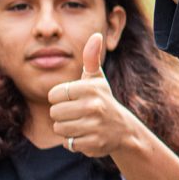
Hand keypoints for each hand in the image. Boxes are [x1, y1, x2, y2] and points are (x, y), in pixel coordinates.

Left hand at [47, 34, 133, 157]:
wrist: (124, 130)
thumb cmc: (103, 100)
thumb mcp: (97, 80)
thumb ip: (91, 58)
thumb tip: (95, 35)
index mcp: (90, 88)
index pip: (54, 95)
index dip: (60, 98)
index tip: (74, 99)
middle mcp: (94, 106)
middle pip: (54, 112)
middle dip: (63, 115)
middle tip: (79, 114)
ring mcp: (95, 126)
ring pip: (60, 129)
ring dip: (67, 129)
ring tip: (82, 124)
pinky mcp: (94, 144)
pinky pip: (68, 143)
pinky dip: (74, 142)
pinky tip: (87, 136)